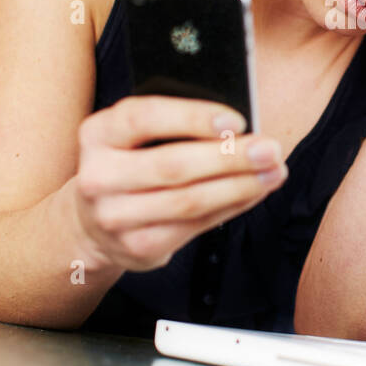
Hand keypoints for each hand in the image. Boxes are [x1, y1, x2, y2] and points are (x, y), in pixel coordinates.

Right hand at [69, 96, 287, 272]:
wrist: (92, 222)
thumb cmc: (129, 162)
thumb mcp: (134, 135)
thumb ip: (174, 124)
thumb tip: (239, 126)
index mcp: (98, 133)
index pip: (143, 118)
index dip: (192, 117)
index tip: (236, 120)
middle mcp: (98, 176)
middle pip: (173, 165)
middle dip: (230, 157)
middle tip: (270, 149)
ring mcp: (115, 216)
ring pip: (189, 201)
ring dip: (240, 186)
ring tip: (274, 171)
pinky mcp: (138, 247)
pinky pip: (196, 226)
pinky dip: (232, 206)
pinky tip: (255, 192)